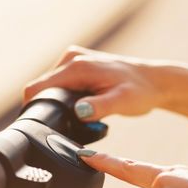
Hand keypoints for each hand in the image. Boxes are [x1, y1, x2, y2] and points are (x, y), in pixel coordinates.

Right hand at [24, 46, 166, 120]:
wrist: (154, 82)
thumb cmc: (140, 91)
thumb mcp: (123, 102)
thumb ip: (100, 107)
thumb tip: (79, 112)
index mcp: (77, 66)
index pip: (37, 87)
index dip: (34, 108)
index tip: (42, 127)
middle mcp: (71, 59)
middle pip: (43, 90)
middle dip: (51, 109)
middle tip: (73, 126)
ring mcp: (73, 61)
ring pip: (52, 90)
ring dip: (60, 105)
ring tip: (82, 118)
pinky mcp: (77, 67)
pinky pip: (62, 87)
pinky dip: (67, 100)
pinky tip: (83, 109)